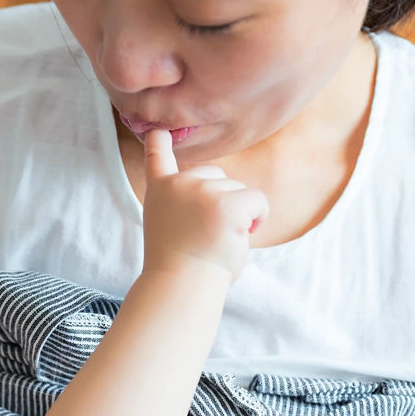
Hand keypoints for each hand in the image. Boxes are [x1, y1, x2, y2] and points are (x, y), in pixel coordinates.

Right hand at [140, 128, 267, 282]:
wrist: (180, 286)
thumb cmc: (180, 265)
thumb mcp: (170, 225)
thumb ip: (184, 203)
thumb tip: (219, 197)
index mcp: (161, 190)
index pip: (157, 157)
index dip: (158, 142)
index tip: (156, 130)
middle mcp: (179, 183)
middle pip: (217, 175)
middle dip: (221, 201)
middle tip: (205, 235)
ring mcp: (202, 190)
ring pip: (239, 190)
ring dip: (239, 215)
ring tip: (216, 240)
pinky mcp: (227, 202)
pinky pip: (258, 200)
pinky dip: (257, 219)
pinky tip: (239, 237)